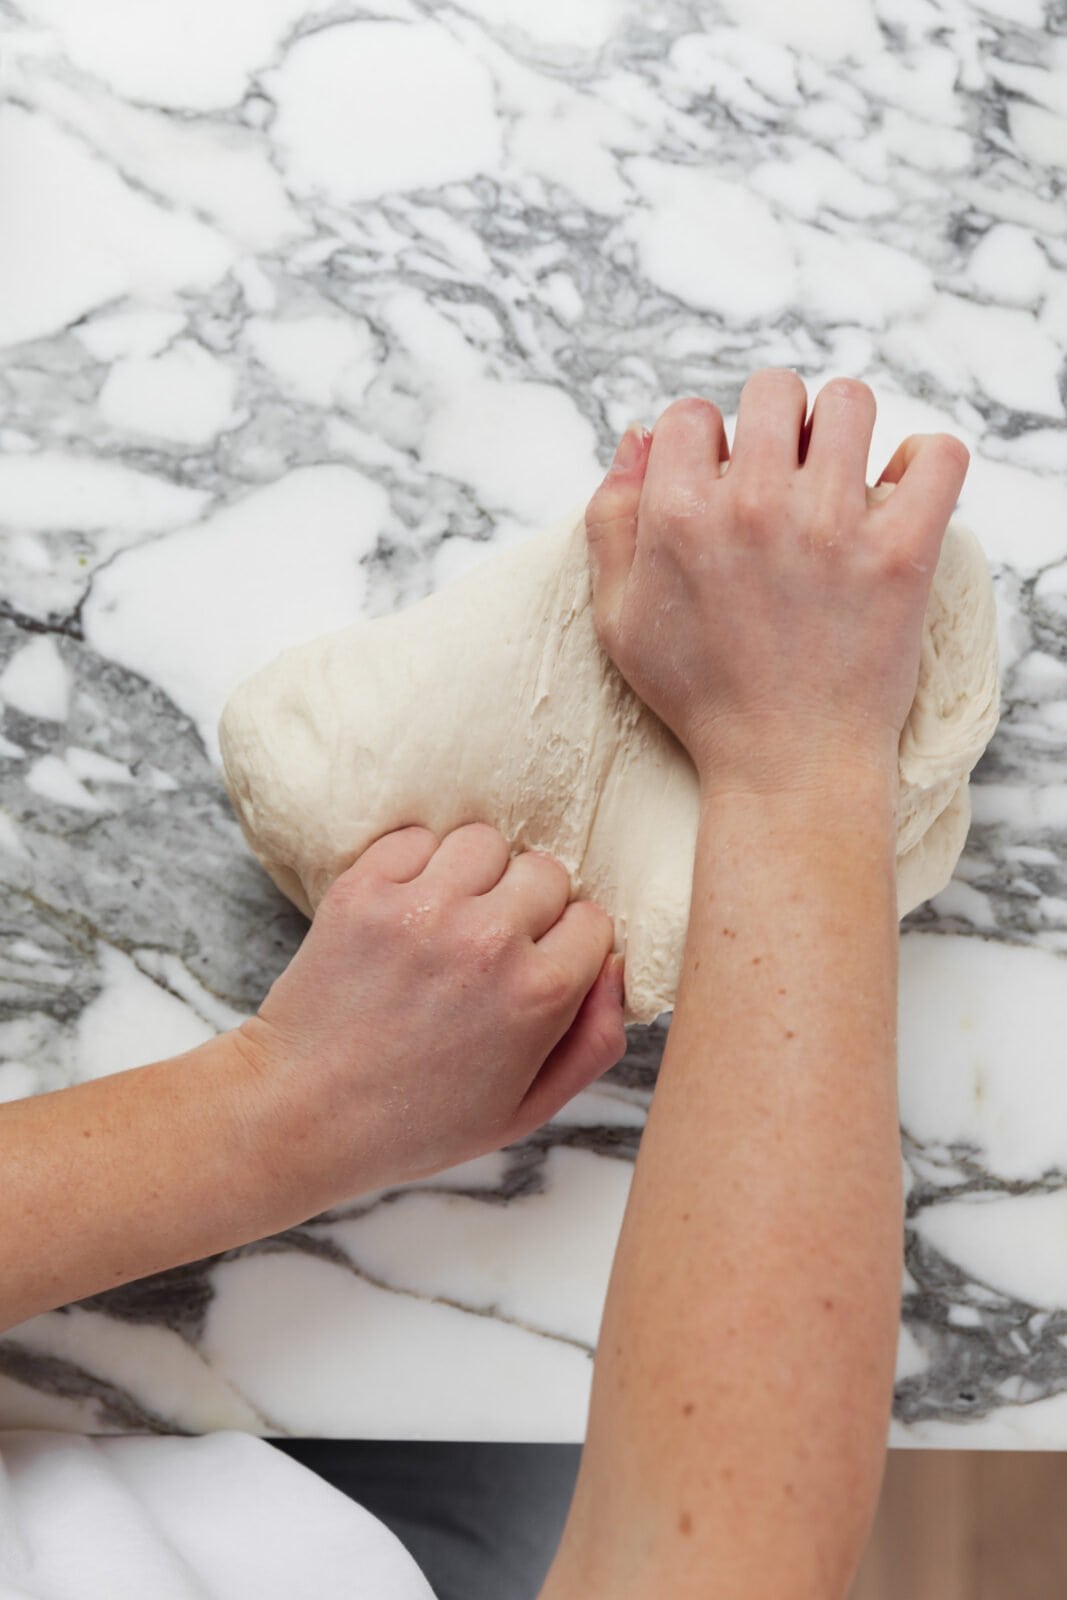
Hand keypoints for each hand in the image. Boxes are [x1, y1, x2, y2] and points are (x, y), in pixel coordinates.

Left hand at [232, 823, 625, 1198]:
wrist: (300, 1111)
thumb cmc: (416, 1120)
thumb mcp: (525, 1108)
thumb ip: (593, 1042)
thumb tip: (618, 970)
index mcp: (538, 995)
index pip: (594, 919)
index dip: (570, 945)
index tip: (541, 966)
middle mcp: (487, 940)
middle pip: (548, 872)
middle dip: (531, 905)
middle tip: (494, 945)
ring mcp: (422, 907)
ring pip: (487, 841)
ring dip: (477, 874)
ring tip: (451, 918)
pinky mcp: (364, 887)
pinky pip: (418, 836)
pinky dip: (417, 862)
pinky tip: (407, 908)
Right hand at [584, 369, 969, 796]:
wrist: (785, 765)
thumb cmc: (700, 696)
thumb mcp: (617, 617)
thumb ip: (610, 518)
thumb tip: (638, 436)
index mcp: (679, 516)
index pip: (692, 415)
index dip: (704, 446)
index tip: (721, 486)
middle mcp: (754, 507)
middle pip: (773, 390)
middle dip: (773, 425)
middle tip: (783, 478)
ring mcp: (833, 526)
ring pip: (849, 402)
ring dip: (841, 432)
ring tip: (838, 479)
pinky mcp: (902, 552)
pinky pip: (935, 455)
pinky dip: (924, 464)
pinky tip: (899, 494)